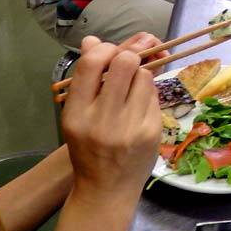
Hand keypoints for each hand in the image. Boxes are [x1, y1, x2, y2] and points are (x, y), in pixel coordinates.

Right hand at [61, 35, 161, 202]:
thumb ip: (86, 79)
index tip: (108, 54)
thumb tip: (92, 40)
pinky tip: (139, 107)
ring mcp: (130, 126)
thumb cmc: (88, 149)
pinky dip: (148, 94)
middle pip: (126, 62)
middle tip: (126, 64)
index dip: (104, 49)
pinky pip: (154, 95)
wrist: (106, 190)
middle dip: (128, 56)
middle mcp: (103, 119)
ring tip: (131, 90)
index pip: (92, 63)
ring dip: (139, 75)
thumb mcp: (75, 117)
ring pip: (145, 75)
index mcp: (77, 113)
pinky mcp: (151, 131)